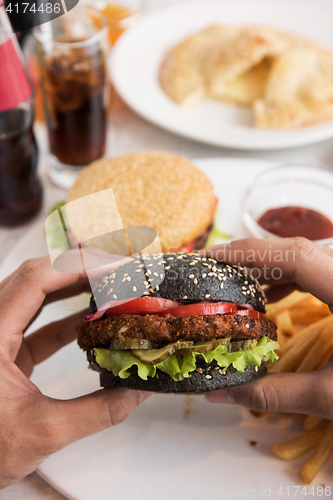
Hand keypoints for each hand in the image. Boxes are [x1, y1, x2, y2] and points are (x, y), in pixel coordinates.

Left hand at [0, 257, 150, 488]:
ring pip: (36, 294)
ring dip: (72, 286)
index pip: (34, 280)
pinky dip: (66, 316)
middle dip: (78, 268)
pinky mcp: (5, 350)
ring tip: (108, 284)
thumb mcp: (43, 432)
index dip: (76, 266)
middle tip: (117, 269)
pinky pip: (38, 321)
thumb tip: (139, 390)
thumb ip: (97, 411)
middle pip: (35, 277)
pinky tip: (92, 317)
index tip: (113, 266)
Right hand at [204, 237, 332, 417]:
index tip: (213, 257)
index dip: (250, 252)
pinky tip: (275, 299)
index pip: (295, 255)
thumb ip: (273, 394)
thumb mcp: (332, 397)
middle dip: (253, 258)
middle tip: (217, 272)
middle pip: (298, 251)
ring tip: (241, 288)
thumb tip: (219, 394)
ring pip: (308, 258)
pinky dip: (291, 279)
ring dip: (271, 268)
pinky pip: (319, 271)